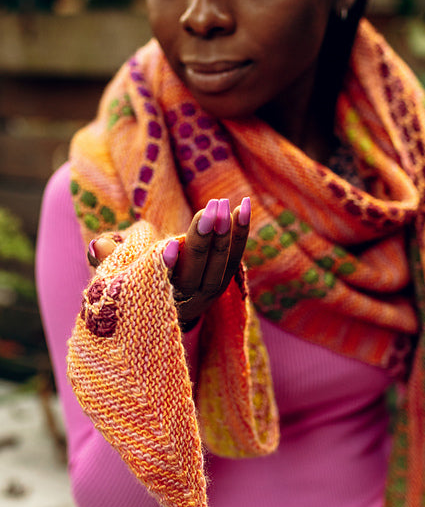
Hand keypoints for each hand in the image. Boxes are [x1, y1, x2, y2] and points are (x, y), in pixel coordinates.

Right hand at [88, 197, 250, 326]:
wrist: (162, 298)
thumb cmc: (131, 276)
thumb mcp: (114, 271)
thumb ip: (106, 257)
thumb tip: (99, 245)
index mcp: (160, 301)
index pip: (164, 284)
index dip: (167, 266)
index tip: (170, 246)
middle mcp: (188, 302)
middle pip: (198, 272)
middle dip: (203, 242)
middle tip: (208, 211)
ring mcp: (209, 293)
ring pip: (222, 266)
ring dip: (227, 235)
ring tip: (225, 205)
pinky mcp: (224, 279)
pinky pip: (236, 256)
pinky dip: (240, 233)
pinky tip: (243, 207)